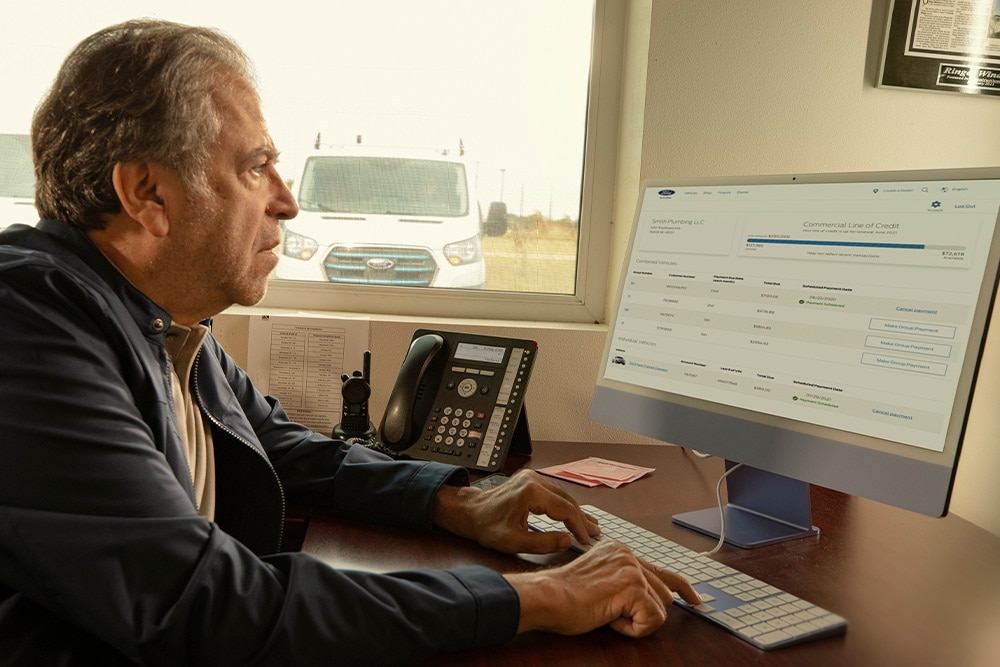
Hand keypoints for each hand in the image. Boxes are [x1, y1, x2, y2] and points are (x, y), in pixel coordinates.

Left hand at [431, 469, 599, 553]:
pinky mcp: (530, 480)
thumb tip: (566, 540)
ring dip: (576, 511)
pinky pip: (554, 493)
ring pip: (562, 496)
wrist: (470, 512)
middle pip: (567, 500)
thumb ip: (542, 543)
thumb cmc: (487, 527)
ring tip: (590, 525)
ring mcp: (532, 478)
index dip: (579, 526)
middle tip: (596, 534)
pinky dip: (565, 505)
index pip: (565, 510)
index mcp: (531, 493)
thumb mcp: (514, 542)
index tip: (587, 540)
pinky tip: (573, 513)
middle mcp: (534, 480)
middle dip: (582, 519)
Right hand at [505, 539, 701, 637]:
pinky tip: (609, 618)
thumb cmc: (565, 596)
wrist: (547, 597)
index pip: (661, 570)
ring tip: (607, 613)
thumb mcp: (599, 581)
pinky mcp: (632, 586)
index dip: (682, 588)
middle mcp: (628, 554)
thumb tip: (650, 596)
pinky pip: (652, 620)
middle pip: (664, 595)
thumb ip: (623, 581)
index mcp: (620, 551)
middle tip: (612, 615)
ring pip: (659, 609)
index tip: (695, 599)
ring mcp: (631, 568)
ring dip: (635, 621)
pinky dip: (632, 629)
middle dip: (644, 613)